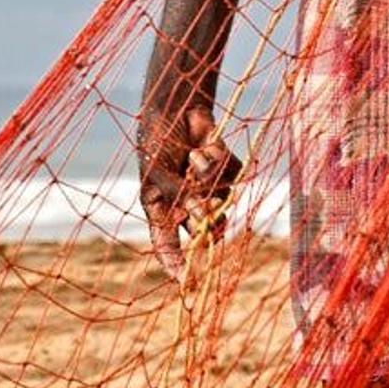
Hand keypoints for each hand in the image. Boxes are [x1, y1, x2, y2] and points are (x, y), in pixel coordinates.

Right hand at [138, 105, 241, 279]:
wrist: (175, 104)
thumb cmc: (157, 139)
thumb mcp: (159, 172)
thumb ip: (180, 197)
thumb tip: (206, 219)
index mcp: (160, 206)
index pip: (167, 243)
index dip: (176, 263)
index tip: (186, 282)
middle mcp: (184, 202)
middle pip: (205, 228)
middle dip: (208, 221)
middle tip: (203, 206)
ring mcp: (206, 187)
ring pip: (222, 200)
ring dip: (209, 179)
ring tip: (193, 157)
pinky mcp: (223, 170)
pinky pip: (232, 176)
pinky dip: (218, 160)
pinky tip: (203, 143)